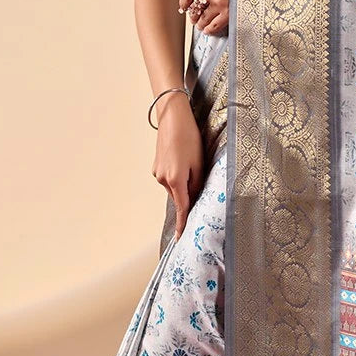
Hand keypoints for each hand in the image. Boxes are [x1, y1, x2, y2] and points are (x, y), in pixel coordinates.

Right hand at [152, 95, 203, 241]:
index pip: (181, 208)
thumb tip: (194, 197)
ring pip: (175, 185)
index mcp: (175, 180)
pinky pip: (170, 177)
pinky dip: (178, 174)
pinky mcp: (156, 166)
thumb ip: (197, 184)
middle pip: (180, 195)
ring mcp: (157, 172)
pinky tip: (183, 157)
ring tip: (192, 160)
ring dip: (184, 180)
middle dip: (190, 192)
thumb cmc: (189, 138)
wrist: (172, 117)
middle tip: (199, 174)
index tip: (180, 238)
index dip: (182, 224)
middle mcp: (163, 179)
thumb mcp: (199, 162)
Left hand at [178, 0, 234, 35]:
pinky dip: (209, 30)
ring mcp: (219, 3)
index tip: (185, 7)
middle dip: (193, 16)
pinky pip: (214, 25)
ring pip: (203, 19)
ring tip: (201, 26)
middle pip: (194, 9)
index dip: (184, 4)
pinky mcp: (229, 12)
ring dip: (201, 24)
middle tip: (195, 19)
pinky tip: (208, 30)